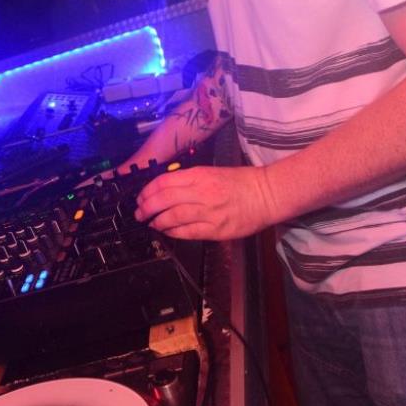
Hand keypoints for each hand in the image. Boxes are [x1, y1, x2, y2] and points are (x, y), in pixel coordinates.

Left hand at [134, 165, 276, 240]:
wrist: (266, 194)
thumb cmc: (240, 182)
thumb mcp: (211, 172)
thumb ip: (189, 180)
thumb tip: (166, 190)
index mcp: (199, 175)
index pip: (163, 182)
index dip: (147, 191)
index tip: (141, 197)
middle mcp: (201, 192)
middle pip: (163, 199)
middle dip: (146, 207)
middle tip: (140, 213)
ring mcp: (209, 211)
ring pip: (173, 216)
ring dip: (158, 221)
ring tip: (152, 224)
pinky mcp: (216, 229)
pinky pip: (188, 232)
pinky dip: (174, 232)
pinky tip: (168, 232)